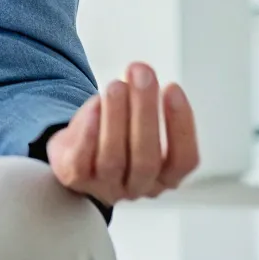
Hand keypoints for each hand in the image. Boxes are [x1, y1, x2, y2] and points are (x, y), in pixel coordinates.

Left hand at [45, 62, 199, 205]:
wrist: (74, 155)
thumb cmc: (114, 136)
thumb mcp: (138, 124)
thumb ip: (143, 104)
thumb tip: (141, 72)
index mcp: (165, 178)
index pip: (184, 160)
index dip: (181, 125)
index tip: (173, 88)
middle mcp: (139, 187)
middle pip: (146, 159)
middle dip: (145, 113)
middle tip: (142, 75)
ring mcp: (106, 187)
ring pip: (113, 158)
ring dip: (116, 118)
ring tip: (116, 85)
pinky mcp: (75, 180)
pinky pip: (81, 161)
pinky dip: (89, 133)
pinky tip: (94, 106)